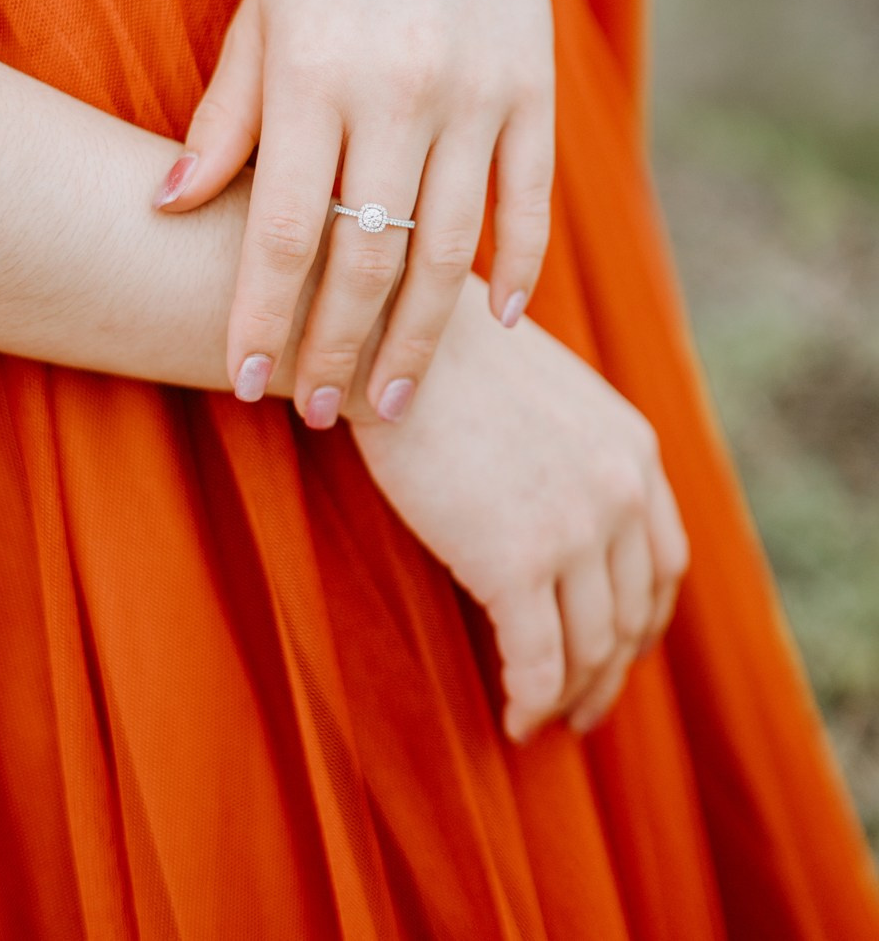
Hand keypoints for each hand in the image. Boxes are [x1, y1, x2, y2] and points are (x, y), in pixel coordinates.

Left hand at [152, 0, 554, 428]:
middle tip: (316, 410)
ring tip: (393, 399)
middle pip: (367, 257)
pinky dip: (516, 269)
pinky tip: (496, 323)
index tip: (247, 386)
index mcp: (314, 75)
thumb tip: (168, 211)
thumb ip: (223, 120)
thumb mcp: (259, 16)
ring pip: (451, 250)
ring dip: (422, 337)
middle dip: (336, 348)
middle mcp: (400, 90)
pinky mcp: (535, 91)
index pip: (279, 231)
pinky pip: (528, 203)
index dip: (261, 318)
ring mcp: (479, 93)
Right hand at [344, 273, 690, 741]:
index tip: (622, 651)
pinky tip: (514, 720)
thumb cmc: (449, 360)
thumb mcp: (546, 395)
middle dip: (611, 672)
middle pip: (633, 614)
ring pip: (589, 648)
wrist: (395, 341)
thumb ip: (578, 451)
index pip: (665, 561)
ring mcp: (575, 529)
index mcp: (634, 449)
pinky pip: (536, 661)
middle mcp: (621, 491)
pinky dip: (531, 701)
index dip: (646, 619)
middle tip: (585, 709)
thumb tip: (566, 511)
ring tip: (542, 721)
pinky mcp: (516, 562)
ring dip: (571, 697)